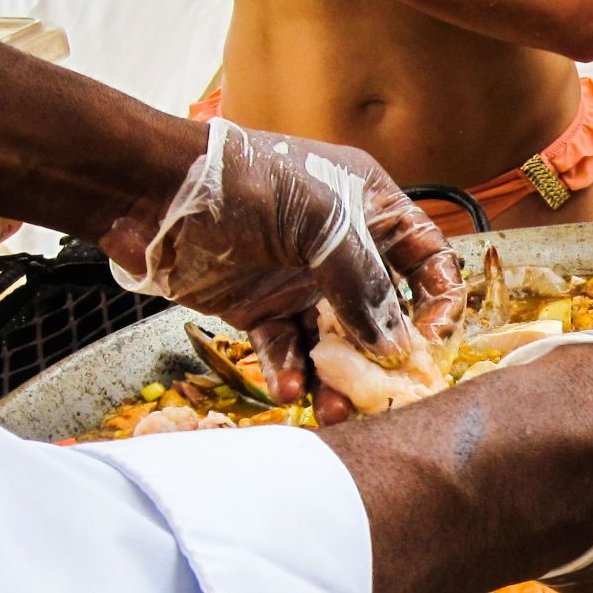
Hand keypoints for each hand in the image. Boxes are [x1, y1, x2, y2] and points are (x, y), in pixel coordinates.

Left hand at [99, 119, 464, 410]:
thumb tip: (392, 347)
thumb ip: (363, 285)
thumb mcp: (322, 222)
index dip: (439, 298)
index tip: (433, 339)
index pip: (426, 256)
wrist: (153, 191)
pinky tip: (287, 389)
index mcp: (369, 205)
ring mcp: (300, 280)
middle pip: (383, 310)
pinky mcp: (260, 307)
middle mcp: (340, 245)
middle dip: (385, 355)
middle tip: (388, 394)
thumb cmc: (244, 182)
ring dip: (338, 379)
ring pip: (335, 341)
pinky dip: (289, 373)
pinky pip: (286, 349)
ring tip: (336, 411)